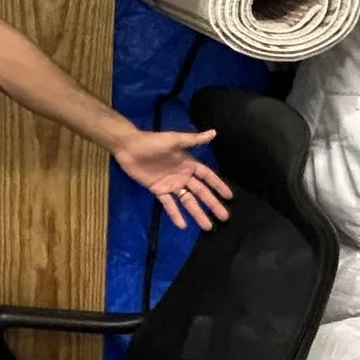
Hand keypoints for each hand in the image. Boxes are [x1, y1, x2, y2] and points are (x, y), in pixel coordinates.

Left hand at [113, 128, 232, 231]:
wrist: (129, 147)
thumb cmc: (152, 142)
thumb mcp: (175, 140)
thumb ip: (194, 140)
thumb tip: (214, 132)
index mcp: (188, 164)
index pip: (207, 176)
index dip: (218, 186)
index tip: (230, 197)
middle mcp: (182, 176)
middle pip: (201, 192)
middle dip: (212, 204)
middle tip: (224, 217)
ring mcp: (171, 184)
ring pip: (187, 201)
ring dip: (197, 213)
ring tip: (207, 227)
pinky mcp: (158, 190)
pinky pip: (169, 204)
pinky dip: (175, 214)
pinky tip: (182, 225)